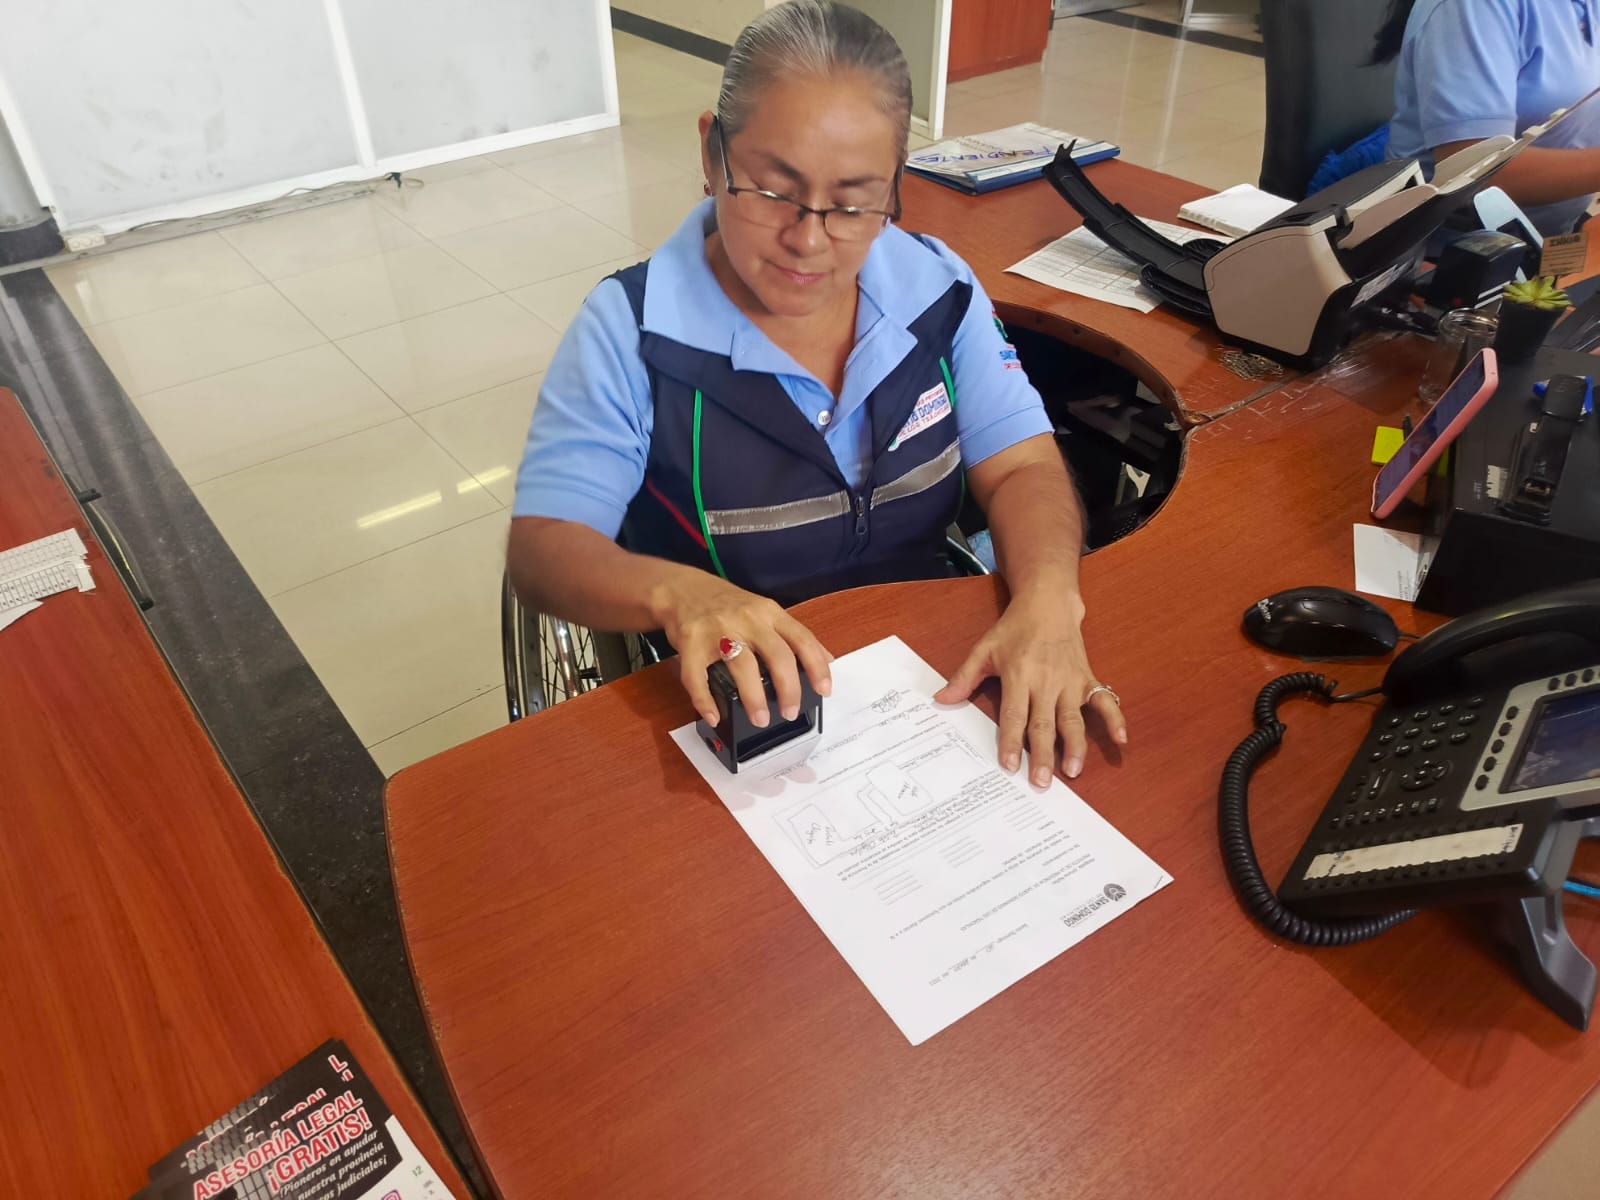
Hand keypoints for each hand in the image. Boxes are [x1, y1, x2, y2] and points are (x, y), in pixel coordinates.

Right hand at [651, 569, 831, 727]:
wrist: (681, 589)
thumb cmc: (726, 604)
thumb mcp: (765, 611)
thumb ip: (793, 634)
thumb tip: (827, 659)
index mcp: (769, 613)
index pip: (801, 639)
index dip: (816, 666)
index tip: (824, 690)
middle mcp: (747, 619)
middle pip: (776, 655)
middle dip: (788, 689)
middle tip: (790, 712)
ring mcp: (718, 630)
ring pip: (742, 666)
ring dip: (754, 697)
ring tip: (760, 718)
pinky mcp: (690, 642)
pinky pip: (697, 677)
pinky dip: (705, 701)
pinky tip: (714, 716)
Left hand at [934, 593, 1125, 785]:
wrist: (1048, 603)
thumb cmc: (1014, 629)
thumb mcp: (984, 649)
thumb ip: (964, 677)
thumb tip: (941, 700)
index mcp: (1019, 675)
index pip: (1014, 715)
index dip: (1010, 741)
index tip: (1008, 766)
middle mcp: (1046, 682)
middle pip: (1044, 724)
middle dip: (1043, 754)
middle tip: (1041, 782)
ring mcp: (1070, 682)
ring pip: (1073, 718)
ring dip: (1075, 746)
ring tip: (1073, 771)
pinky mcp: (1087, 678)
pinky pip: (1105, 700)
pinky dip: (1116, 718)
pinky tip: (1121, 740)